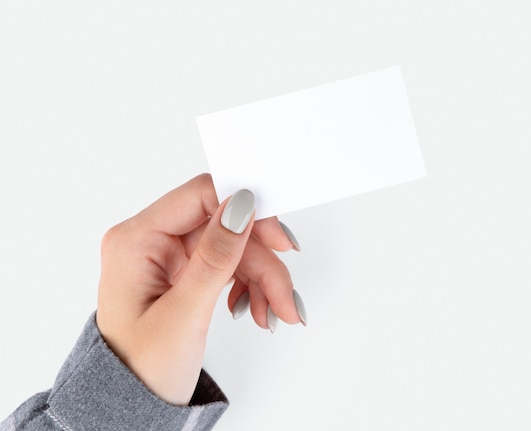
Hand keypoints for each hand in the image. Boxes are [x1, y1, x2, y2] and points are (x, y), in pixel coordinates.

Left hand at [96, 174, 305, 405]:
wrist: (133, 406)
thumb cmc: (142, 368)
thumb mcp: (183, 314)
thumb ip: (215, 257)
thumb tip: (242, 205)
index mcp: (136, 241)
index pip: (200, 196)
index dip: (245, 210)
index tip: (278, 240)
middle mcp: (151, 241)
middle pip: (226, 226)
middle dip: (262, 262)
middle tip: (285, 296)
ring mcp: (169, 257)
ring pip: (234, 247)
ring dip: (263, 278)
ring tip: (276, 313)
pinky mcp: (185, 272)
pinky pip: (230, 265)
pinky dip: (251, 286)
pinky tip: (257, 309)